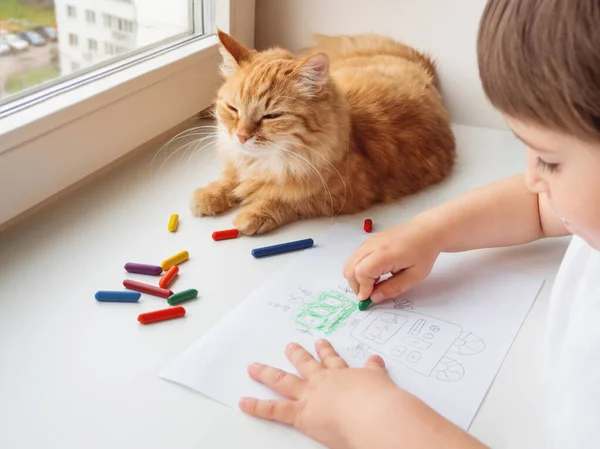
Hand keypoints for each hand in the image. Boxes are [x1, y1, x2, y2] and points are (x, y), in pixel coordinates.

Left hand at [239, 339, 396, 448]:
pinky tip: (244, 402)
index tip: (321, 343)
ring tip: (254, 367)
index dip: (326, 352)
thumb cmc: (382, 402)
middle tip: (288, 346)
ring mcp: (310, 396)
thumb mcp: (382, 382)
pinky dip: (257, 406)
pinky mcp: (301, 414)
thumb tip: (376, 360)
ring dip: (267, 373)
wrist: (375, 415)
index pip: (333, 361)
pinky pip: (274, 409)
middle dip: (296, 355)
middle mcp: (324, 381)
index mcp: (345, 375)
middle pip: (306, 365)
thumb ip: (375, 372)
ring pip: (284, 381)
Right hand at [343, 219, 441, 302]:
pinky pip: (354, 257)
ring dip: (355, 277)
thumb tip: (374, 298)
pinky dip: (357, 269)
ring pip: (350, 262)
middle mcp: (372, 246)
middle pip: (350, 268)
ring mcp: (368, 242)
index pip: (362, 272)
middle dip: (355, 285)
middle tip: (368, 294)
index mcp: (385, 254)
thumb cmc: (423, 253)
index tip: (369, 298)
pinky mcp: (368, 241)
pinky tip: (372, 274)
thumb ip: (393, 288)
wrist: (425, 231)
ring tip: (372, 284)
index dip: (363, 288)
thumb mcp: (414, 276)